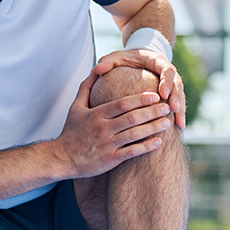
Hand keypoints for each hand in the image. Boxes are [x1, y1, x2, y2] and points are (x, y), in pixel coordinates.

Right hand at [55, 71, 172, 178]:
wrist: (61, 158)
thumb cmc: (71, 132)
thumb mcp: (75, 107)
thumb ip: (87, 87)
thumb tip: (96, 69)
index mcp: (97, 114)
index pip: (122, 104)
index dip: (140, 99)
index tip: (155, 95)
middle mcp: (103, 128)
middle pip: (132, 118)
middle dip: (152, 112)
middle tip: (167, 107)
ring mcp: (108, 144)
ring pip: (134, 134)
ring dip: (153, 128)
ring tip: (167, 123)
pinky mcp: (111, 159)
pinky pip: (132, 152)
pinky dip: (146, 147)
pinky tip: (158, 142)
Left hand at [93, 49, 186, 127]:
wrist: (140, 60)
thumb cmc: (128, 59)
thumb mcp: (118, 57)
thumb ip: (108, 61)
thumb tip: (97, 68)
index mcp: (158, 62)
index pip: (167, 70)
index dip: (166, 82)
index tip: (162, 93)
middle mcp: (168, 73)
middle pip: (178, 85)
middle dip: (176, 98)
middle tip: (173, 109)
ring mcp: (172, 85)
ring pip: (180, 97)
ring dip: (180, 111)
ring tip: (179, 125)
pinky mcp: (172, 94)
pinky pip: (178, 105)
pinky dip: (179, 116)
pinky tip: (178, 128)